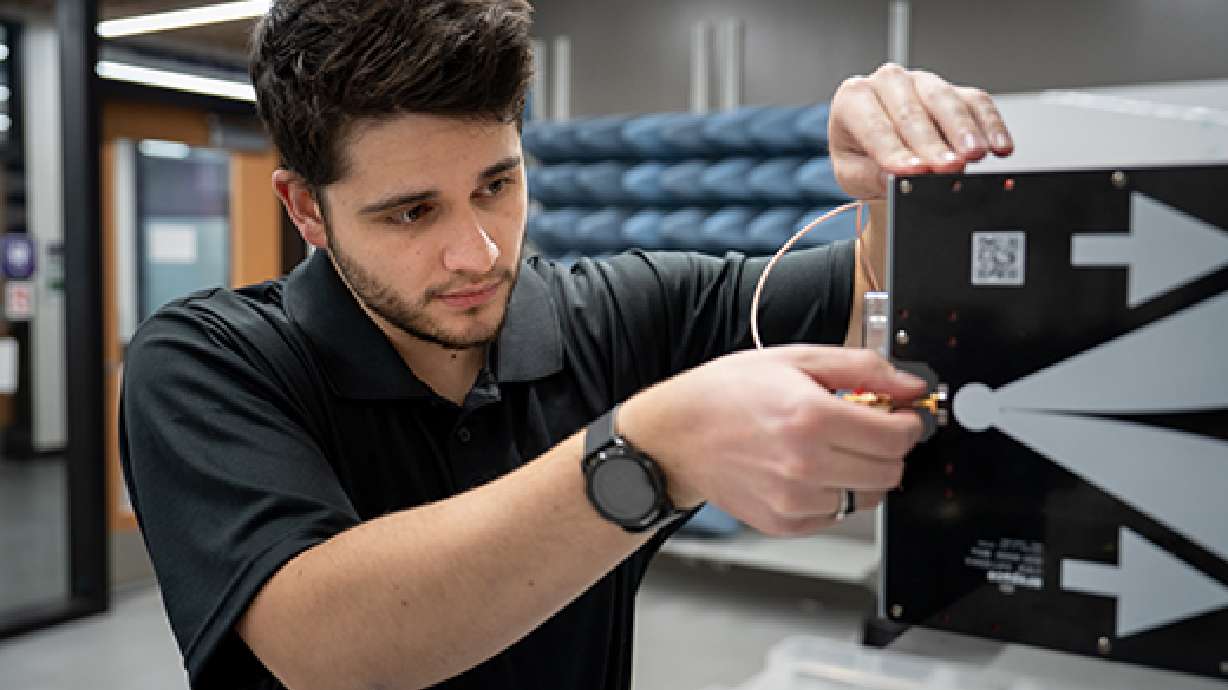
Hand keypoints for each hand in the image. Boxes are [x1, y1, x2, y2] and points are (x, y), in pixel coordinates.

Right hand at [619, 346, 926, 536]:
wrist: (675, 435)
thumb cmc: (726, 393)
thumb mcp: (795, 359)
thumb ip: (862, 368)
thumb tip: (911, 386)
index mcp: (812, 418)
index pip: (897, 438)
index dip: (907, 423)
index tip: (898, 415)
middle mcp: (806, 465)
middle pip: (890, 471)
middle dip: (888, 448)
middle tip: (865, 429)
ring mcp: (794, 500)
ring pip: (867, 497)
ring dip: (861, 472)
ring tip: (830, 448)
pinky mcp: (784, 523)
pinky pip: (836, 515)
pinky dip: (833, 493)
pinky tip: (808, 469)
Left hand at [828, 63, 1013, 198]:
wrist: (876, 152)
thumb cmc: (860, 157)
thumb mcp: (853, 173)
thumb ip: (871, 175)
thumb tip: (896, 178)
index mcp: (853, 99)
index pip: (874, 125)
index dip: (894, 150)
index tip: (912, 171)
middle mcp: (888, 83)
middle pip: (912, 110)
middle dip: (932, 142)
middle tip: (947, 167)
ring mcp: (923, 83)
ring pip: (946, 100)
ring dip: (963, 130)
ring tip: (975, 154)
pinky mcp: (955, 91)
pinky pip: (976, 103)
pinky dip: (991, 124)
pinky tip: (999, 145)